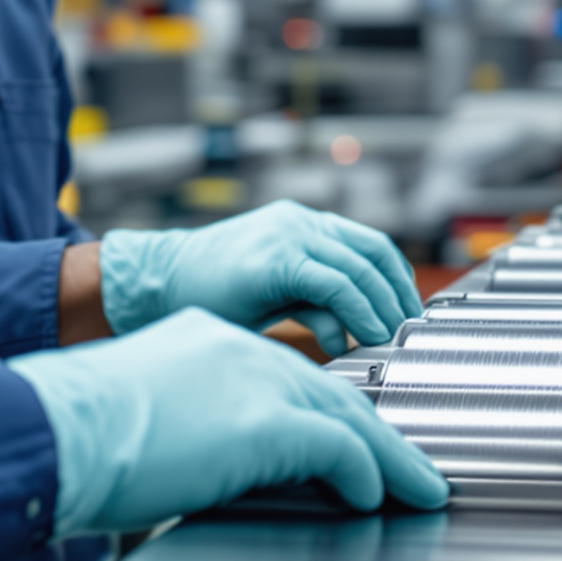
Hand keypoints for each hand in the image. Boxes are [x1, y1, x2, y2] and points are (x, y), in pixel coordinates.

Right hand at [9, 309, 448, 536]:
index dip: (330, 414)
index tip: (354, 444)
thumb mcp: (145, 410)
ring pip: (350, 418)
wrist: (49, 428)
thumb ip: (190, 421)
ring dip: (391, 460)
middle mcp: (238, 350)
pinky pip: (338, 450)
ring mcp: (253, 382)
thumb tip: (206, 463)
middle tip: (411, 468)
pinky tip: (370, 499)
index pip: (290, 376)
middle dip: (378, 435)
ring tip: (418, 491)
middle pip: (332, 393)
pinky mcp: (262, 423)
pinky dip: (364, 476)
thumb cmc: (74, 433)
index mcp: (208, 341)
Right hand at [99, 200, 420, 353]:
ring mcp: (288, 234)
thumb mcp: (274, 297)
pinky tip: (360, 336)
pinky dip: (358, 311)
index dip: (396, 280)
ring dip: (383, 307)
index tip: (404, 314)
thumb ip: (314, 305)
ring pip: (361, 267)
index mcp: (300, 224)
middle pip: (374, 253)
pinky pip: (336, 283)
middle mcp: (299, 221)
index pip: (369, 244)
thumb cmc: (208, 294)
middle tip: (406, 332)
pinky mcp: (277, 258)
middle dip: (397, 296)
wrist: (155, 284)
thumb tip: (350, 333)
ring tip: (388, 339)